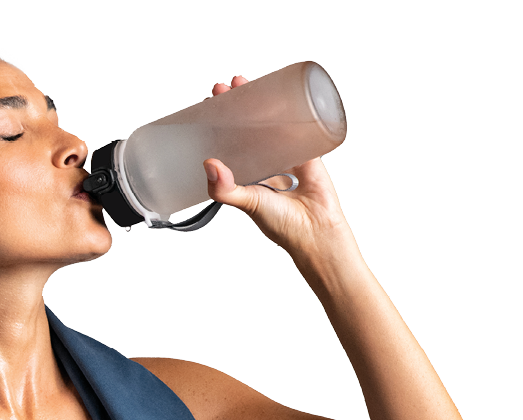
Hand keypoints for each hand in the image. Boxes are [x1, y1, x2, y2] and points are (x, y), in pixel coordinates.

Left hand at [202, 76, 351, 253]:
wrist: (317, 231)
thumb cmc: (283, 225)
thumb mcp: (248, 204)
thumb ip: (226, 189)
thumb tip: (209, 165)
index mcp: (246, 177)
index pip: (227, 144)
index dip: (217, 125)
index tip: (207, 107)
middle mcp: (264, 164)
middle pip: (246, 127)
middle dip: (235, 106)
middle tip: (223, 88)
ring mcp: (286, 155)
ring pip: (270, 122)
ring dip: (259, 101)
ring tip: (243, 83)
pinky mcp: (308, 150)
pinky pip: (297, 125)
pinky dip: (289, 108)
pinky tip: (279, 91)